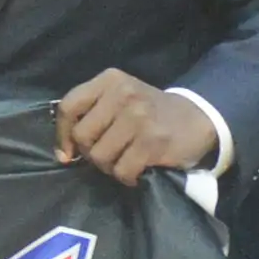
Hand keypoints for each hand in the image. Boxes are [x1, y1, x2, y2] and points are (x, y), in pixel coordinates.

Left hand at [54, 69, 220, 182]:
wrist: (197, 118)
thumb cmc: (150, 112)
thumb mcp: (119, 99)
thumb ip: (90, 115)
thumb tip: (64, 154)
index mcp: (110, 80)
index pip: (68, 107)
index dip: (62, 135)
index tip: (68, 153)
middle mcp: (123, 94)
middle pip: (82, 136)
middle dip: (91, 152)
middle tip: (110, 153)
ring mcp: (139, 117)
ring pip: (100, 157)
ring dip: (110, 167)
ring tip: (126, 160)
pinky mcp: (153, 141)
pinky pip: (122, 171)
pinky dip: (127, 177)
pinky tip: (139, 169)